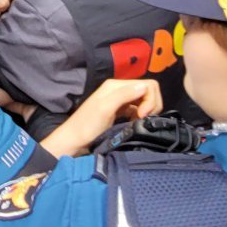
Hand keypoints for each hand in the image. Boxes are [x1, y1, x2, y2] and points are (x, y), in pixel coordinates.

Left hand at [43, 80, 162, 156]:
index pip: (148, 85)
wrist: (74, 141)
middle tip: (143, 119)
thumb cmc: (87, 125)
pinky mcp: (120, 111)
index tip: (143, 115)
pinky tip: (135, 123)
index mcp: (116, 85)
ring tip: (139, 122)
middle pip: (148, 91)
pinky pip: (138, 109)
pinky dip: (141, 115)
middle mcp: (119, 89)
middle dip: (152, 104)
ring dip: (147, 110)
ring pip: (144, 100)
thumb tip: (145, 87)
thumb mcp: (105, 108)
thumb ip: (124, 95)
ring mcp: (120, 100)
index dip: (150, 100)